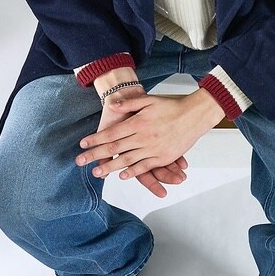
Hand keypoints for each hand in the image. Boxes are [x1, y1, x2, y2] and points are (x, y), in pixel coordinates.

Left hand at [76, 89, 224, 184]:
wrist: (195, 114)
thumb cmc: (172, 105)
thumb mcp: (149, 99)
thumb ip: (129, 102)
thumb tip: (113, 105)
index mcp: (138, 122)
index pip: (111, 133)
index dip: (95, 140)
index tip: (82, 144)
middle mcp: (143, 137)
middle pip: (114, 148)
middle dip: (95, 155)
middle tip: (80, 162)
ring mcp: (153, 148)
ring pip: (126, 160)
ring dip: (110, 167)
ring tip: (96, 172)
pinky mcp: (163, 156)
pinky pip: (145, 166)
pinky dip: (132, 172)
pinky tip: (122, 175)